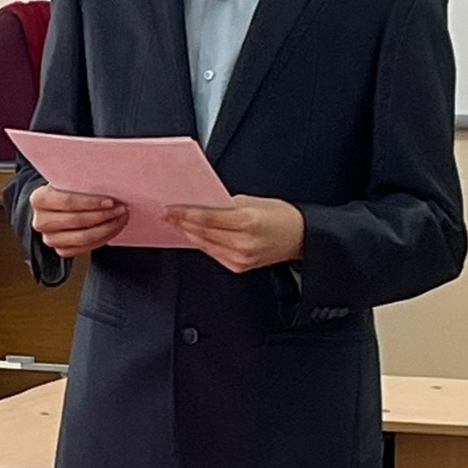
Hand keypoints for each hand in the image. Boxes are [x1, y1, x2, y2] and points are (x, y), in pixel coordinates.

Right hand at [30, 183, 129, 257]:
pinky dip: (102, 239)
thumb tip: (107, 177)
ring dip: (107, 228)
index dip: (91, 202)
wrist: (58, 205)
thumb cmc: (67, 189)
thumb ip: (80, 180)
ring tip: (120, 218)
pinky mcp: (60, 250)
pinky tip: (113, 228)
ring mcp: (49, 238)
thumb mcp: (68, 179)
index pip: (68, 202)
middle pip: (77, 221)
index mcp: (39, 199)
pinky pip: (84, 248)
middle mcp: (41, 221)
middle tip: (122, 208)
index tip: (111, 201)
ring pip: (82, 238)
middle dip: (103, 215)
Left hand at [164, 196, 305, 274]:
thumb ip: (227, 204)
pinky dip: (201, 243)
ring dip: (188, 233)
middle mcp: (243, 242)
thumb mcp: (255, 201)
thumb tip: (204, 205)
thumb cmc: (281, 216)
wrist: (300, 238)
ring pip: (205, 244)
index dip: (185, 213)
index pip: (207, 217)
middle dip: (181, 222)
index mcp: (247, 221)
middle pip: (202, 232)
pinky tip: (194, 235)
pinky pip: (213, 254)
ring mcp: (240, 257)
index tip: (170, 208)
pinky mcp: (239, 267)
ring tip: (176, 223)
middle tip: (166, 214)